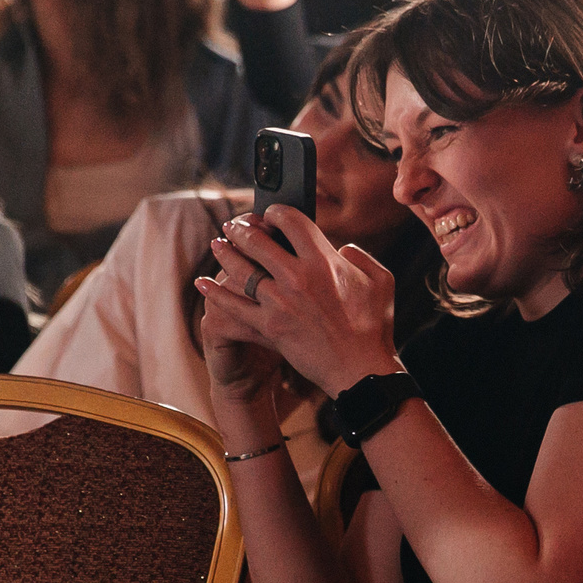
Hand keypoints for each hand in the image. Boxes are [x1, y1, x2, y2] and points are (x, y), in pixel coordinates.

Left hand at [198, 208, 398, 400]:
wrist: (359, 370)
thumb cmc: (373, 326)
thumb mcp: (381, 280)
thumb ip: (360, 256)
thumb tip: (341, 248)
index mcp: (324, 261)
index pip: (290, 221)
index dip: (276, 212)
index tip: (270, 214)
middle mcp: (298, 277)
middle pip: (257, 241)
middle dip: (242, 229)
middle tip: (234, 225)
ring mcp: (280, 303)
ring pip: (241, 270)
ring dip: (225, 253)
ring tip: (218, 244)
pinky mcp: (268, 327)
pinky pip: (234, 306)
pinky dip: (214, 293)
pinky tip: (202, 283)